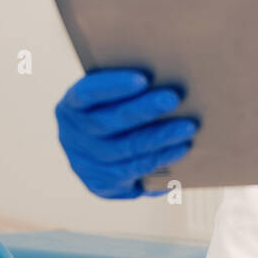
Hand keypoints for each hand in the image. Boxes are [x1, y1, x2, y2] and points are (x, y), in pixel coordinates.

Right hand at [55, 69, 197, 198]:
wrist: (101, 145)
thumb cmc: (115, 108)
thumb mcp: (112, 93)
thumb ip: (130, 86)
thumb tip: (166, 72)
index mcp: (70, 107)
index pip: (86, 94)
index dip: (112, 87)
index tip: (142, 79)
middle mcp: (71, 136)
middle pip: (107, 124)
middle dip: (143, 111)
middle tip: (173, 99)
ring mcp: (84, 164)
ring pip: (123, 153)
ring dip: (158, 139)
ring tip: (187, 127)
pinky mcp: (101, 186)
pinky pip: (132, 175)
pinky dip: (159, 161)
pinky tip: (181, 150)